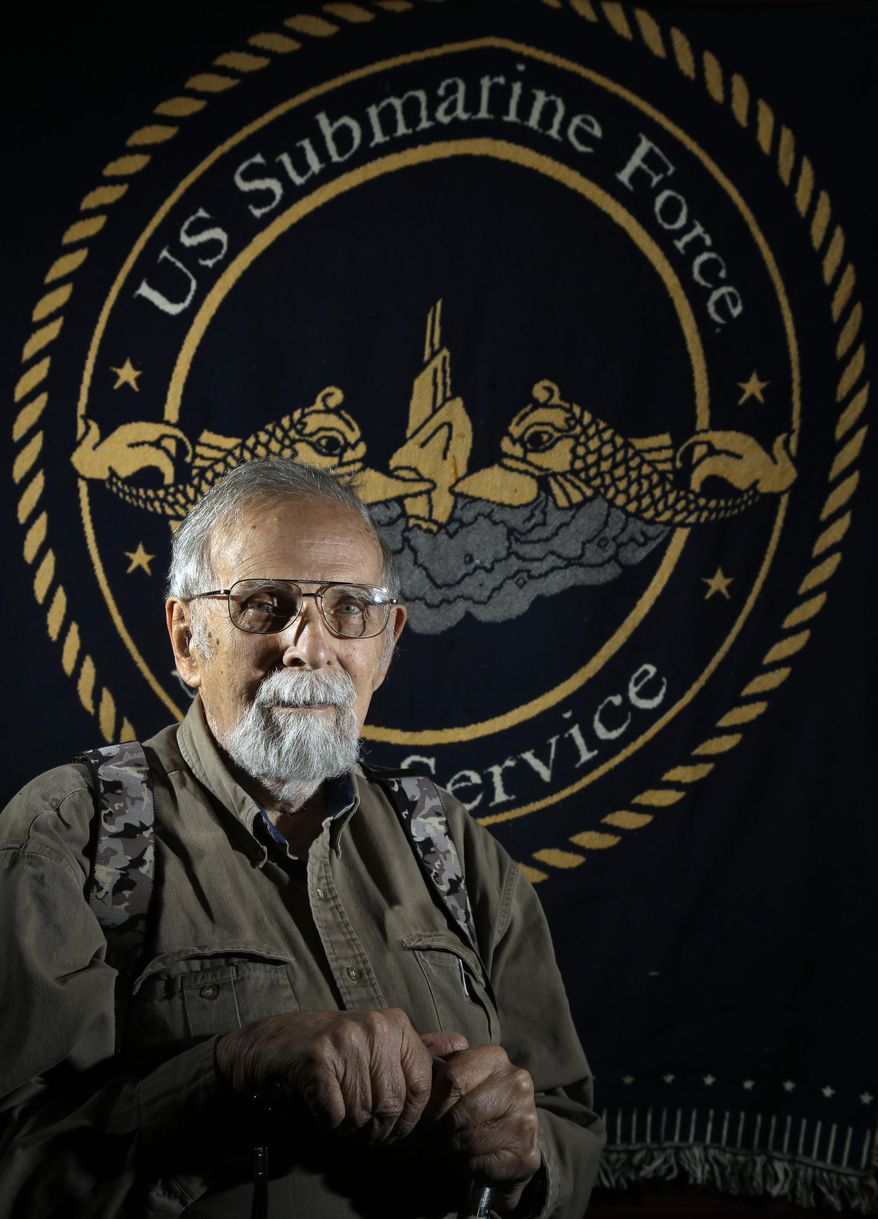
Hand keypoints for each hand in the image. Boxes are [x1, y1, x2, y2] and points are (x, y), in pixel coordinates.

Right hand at [216, 1008, 466, 1143]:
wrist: (275, 1043)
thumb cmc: (333, 1050)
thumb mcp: (379, 1043)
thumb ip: (420, 1048)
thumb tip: (462, 1045)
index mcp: (395, 1024)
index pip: (420, 1089)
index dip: (407, 1120)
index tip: (391, 1128)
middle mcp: (374, 1026)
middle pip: (390, 1106)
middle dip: (375, 1130)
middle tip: (358, 1127)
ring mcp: (344, 1039)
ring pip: (363, 1113)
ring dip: (349, 1127)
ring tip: (340, 1113)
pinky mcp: (315, 1058)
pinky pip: (334, 1113)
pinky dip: (327, 1121)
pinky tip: (320, 1107)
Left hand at [424, 1046, 541, 1213]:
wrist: (508, 1138)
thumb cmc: (470, 1101)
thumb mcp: (453, 1073)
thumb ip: (434, 1057)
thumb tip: (421, 1054)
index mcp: (495, 1057)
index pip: (452, 1079)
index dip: (433, 1102)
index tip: (428, 1112)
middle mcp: (516, 1083)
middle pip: (459, 1113)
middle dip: (441, 1129)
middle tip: (436, 1133)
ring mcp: (526, 1118)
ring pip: (468, 1141)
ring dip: (451, 1148)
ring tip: (452, 1143)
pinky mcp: (526, 1153)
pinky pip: (480, 1163)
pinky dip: (467, 1165)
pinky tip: (470, 1156)